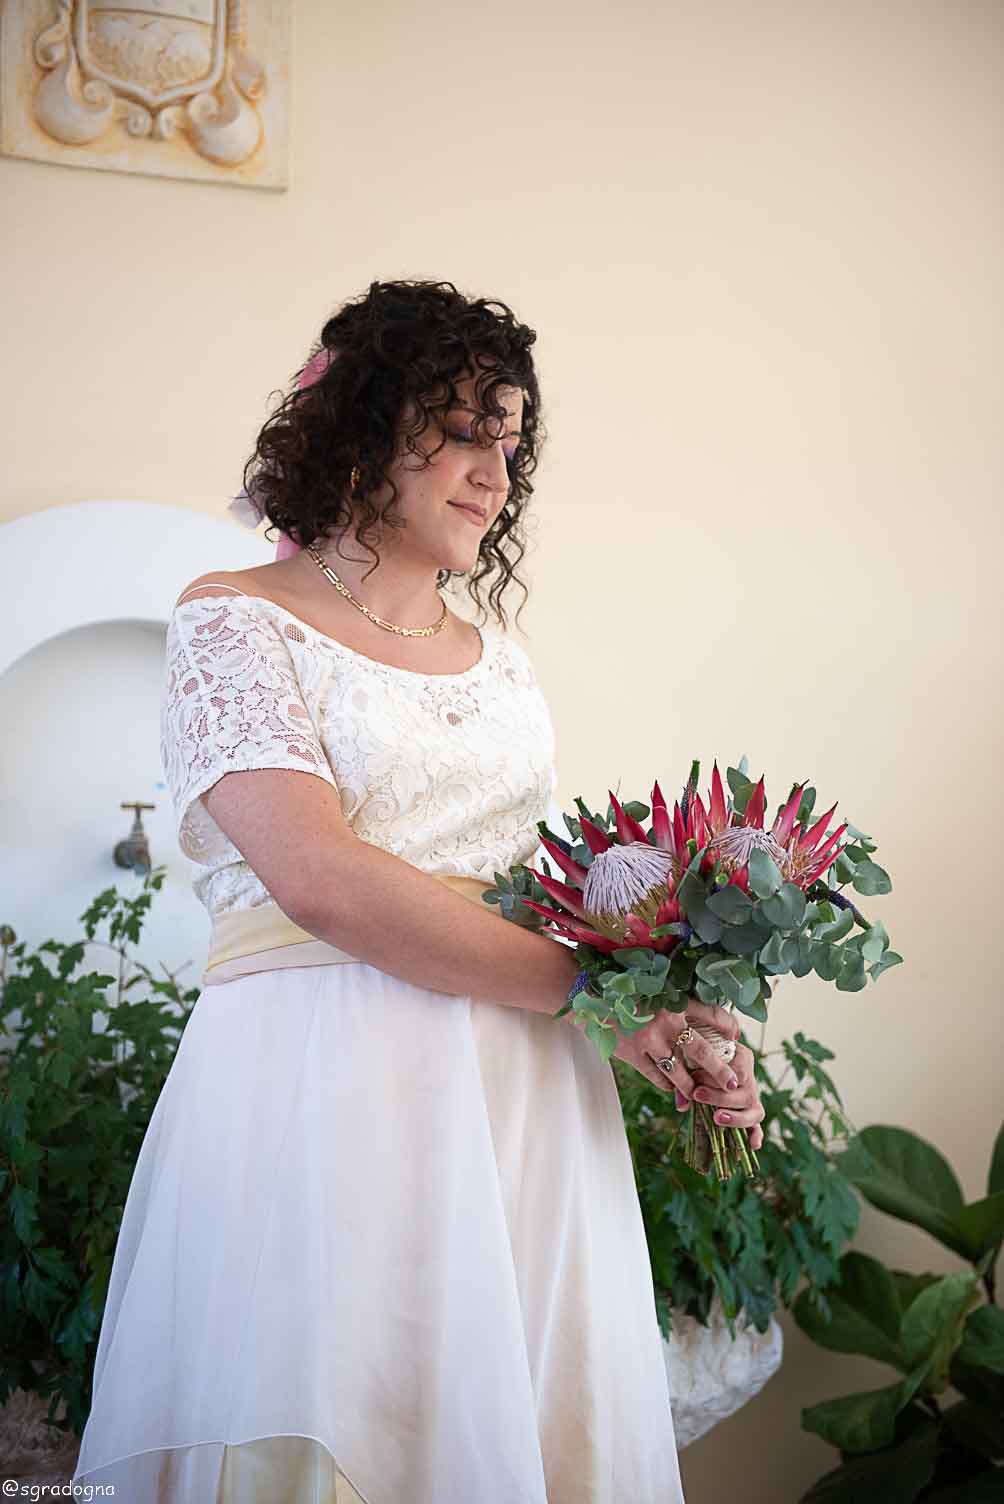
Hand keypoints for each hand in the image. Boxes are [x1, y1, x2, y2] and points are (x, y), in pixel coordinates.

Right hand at [608, 997, 741, 1099]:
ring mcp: (648, 1040)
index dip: (726, 1025)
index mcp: (673, 1001)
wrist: (590, 998)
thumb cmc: (624, 991)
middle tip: (734, 1082)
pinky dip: (665, 1083)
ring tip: (699, 1095)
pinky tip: (670, 1087)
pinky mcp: (632, 1054)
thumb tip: (698, 1019)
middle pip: (700, 1051)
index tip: (735, 1035)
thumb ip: (674, 1003)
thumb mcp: (654, 989)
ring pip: (678, 1071)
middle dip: (720, 1069)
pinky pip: (656, 1075)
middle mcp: (664, 1021)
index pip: (710, 1013)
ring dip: (691, 1086)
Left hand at [686, 1042, 765, 1152]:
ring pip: (755, 1112)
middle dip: (720, 1097)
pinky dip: (756, 1135)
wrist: (704, 1057)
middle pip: (746, 1092)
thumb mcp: (693, 1058)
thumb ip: (686, 1078)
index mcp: (742, 1057)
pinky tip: (753, 1145)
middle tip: (697, 1095)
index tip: (695, 1080)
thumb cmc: (700, 1054)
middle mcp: (751, 1079)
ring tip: (717, 1118)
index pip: (737, 1069)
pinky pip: (757, 1126)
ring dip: (736, 1118)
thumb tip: (681, 1106)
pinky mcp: (750, 1113)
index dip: (716, 1077)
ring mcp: (752, 1098)